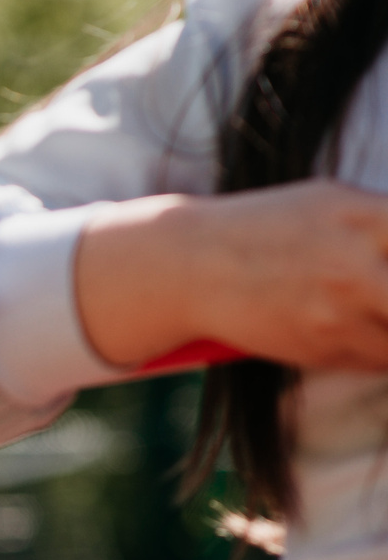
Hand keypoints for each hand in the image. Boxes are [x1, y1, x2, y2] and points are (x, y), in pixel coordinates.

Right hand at [77, 181, 387, 368]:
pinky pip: (380, 358)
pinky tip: (362, 330)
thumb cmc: (268, 226)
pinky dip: (381, 349)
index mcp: (366, 216)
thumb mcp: (333, 201)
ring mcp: (338, 311)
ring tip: (373, 315)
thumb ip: (386, 220)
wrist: (191, 266)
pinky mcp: (321, 347)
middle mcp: (357, 265)